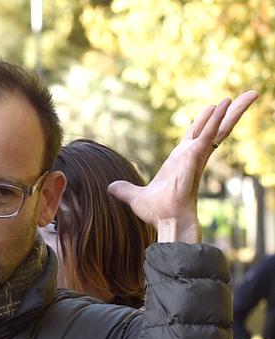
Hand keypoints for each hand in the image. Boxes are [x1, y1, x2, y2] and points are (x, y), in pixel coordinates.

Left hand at [108, 91, 258, 242]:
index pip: (196, 134)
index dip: (205, 121)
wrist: (166, 222)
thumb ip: (124, 190)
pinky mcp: (194, 160)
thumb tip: (111, 188)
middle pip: (214, 128)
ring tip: (251, 93)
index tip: (215, 106)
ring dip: (232, 111)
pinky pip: (207, 136)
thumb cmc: (157, 212)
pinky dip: (214, 121)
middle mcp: (192, 155)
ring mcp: (195, 157)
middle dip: (230, 111)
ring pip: (218, 128)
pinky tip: (221, 106)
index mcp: (181, 160)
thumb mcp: (135, 197)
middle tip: (249, 95)